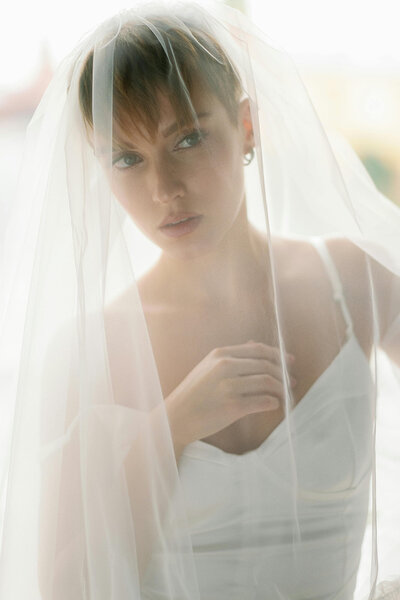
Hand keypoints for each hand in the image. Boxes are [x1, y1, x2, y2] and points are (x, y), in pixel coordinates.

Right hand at [165, 341, 293, 455]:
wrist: (176, 417)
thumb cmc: (194, 393)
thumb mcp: (208, 366)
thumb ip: (231, 356)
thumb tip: (255, 343)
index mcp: (220, 354)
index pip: (258, 349)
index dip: (278, 354)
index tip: (290, 361)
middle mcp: (225, 367)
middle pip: (265, 364)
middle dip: (283, 372)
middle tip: (292, 381)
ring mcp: (229, 387)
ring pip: (267, 382)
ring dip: (282, 388)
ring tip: (286, 394)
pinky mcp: (232, 407)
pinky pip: (262, 402)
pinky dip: (273, 403)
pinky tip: (275, 405)